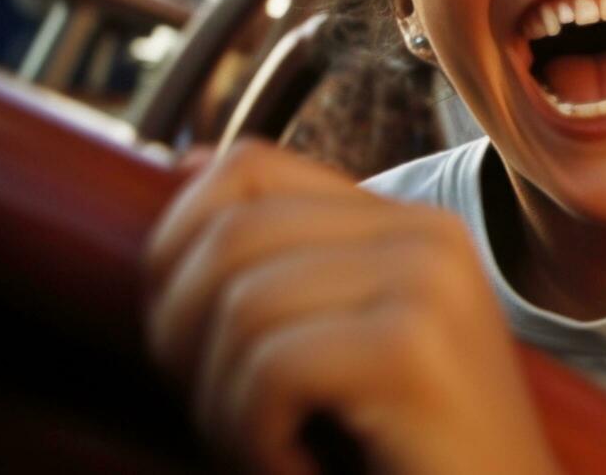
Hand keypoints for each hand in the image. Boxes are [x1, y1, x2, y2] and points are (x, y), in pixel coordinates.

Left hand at [143, 141, 555, 474]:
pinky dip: (251, 436)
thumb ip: (284, 259)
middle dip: (183, 334)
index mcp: (409, 224)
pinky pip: (268, 366)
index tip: (188, 337)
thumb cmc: (410, 460)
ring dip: (220, 402)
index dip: (177, 244)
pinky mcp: (413, 349)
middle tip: (223, 413)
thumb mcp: (342, 342)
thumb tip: (185, 161)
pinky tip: (294, 468)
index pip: (248, 167)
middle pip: (229, 232)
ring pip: (241, 303)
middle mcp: (427, 235)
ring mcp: (428, 284)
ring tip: (266, 448)